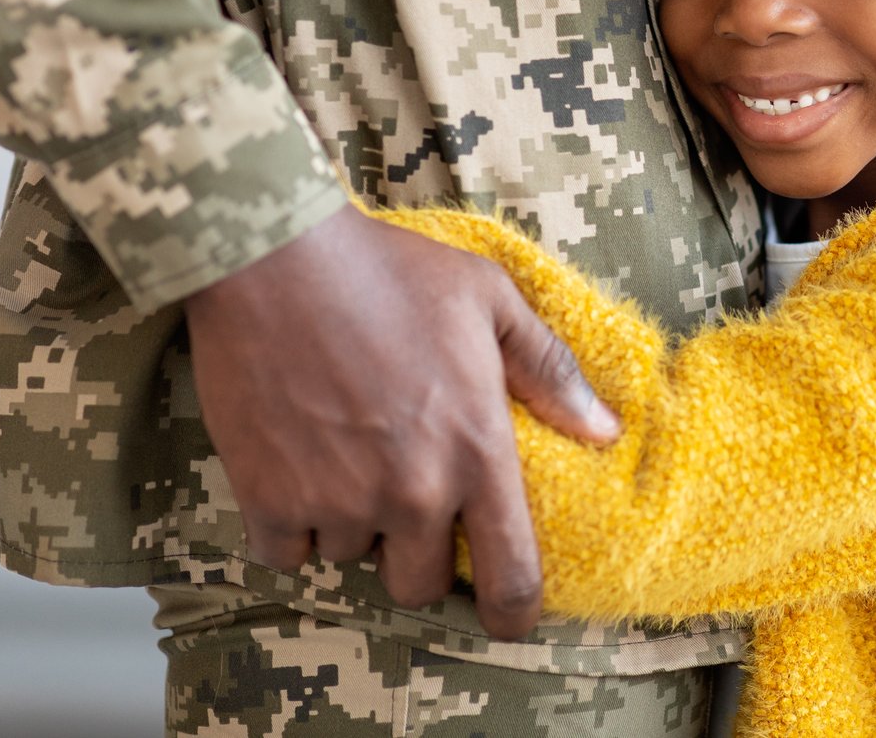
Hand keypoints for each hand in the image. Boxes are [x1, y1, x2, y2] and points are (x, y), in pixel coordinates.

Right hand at [183, 204, 620, 632]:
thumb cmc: (389, 272)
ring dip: (351, 522)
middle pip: (420, 583)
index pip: (511, 575)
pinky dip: (289, 520)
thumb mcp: (489, 302)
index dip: (514, 612)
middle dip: (415, 551)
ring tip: (344, 448)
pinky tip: (295, 463)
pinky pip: (286, 550)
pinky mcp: (270, 499)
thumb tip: (606, 430)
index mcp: (478, 451)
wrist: (275, 258)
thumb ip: (550, 372)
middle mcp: (414, 492)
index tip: (507, 617)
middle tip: (402, 492)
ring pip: (351, 557)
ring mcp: (339, 501)